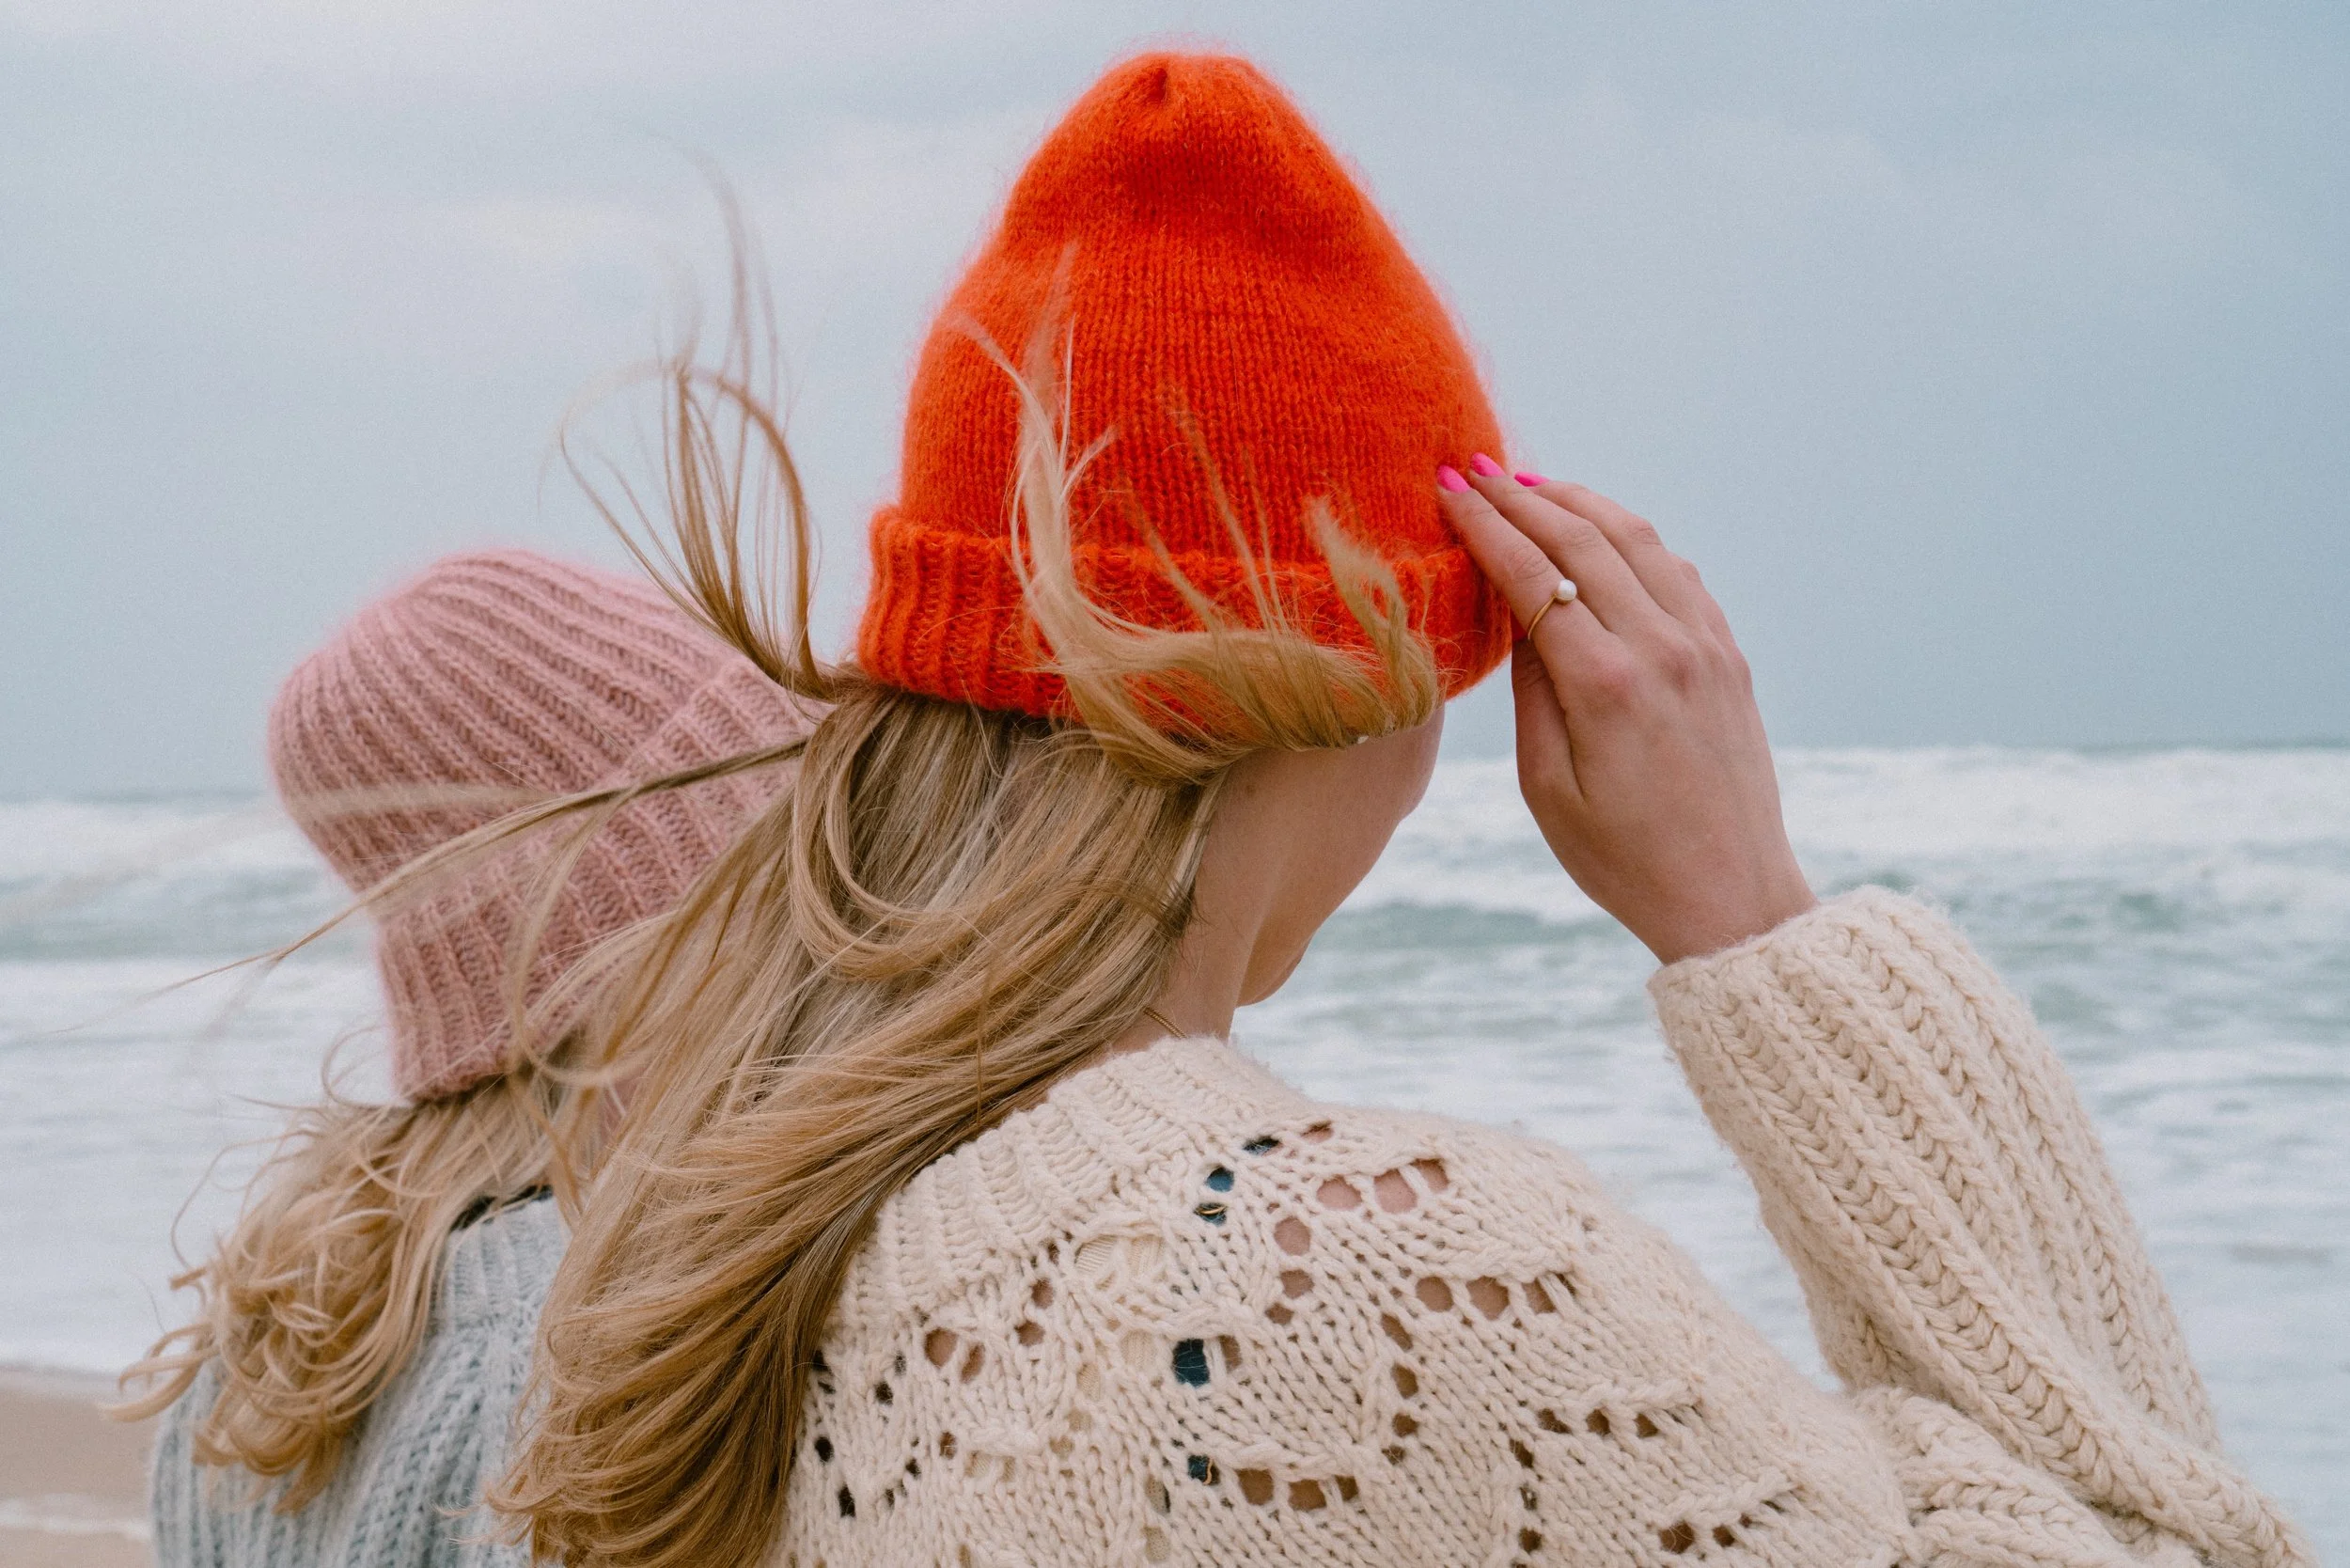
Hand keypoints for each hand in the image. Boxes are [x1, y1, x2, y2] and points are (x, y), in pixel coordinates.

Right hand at [1438, 460, 1814, 964]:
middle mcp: (1662, 649)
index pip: (1533, 574)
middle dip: (1522, 495)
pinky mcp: (1729, 656)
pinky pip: (1677, 570)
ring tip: (1531, 484)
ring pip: (1638, 539)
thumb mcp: (1547, 788)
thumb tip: (1518, 612)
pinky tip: (1601, 531)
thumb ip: (1531, 691)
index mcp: (1606, 686)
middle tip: (1474, 468)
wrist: (1730, 898)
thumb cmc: (1623, 860)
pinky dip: (1631, 535)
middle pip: (1584, 538)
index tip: (1447, 488)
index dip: (1484, 524)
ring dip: (1580, 502)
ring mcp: (1705, 646)